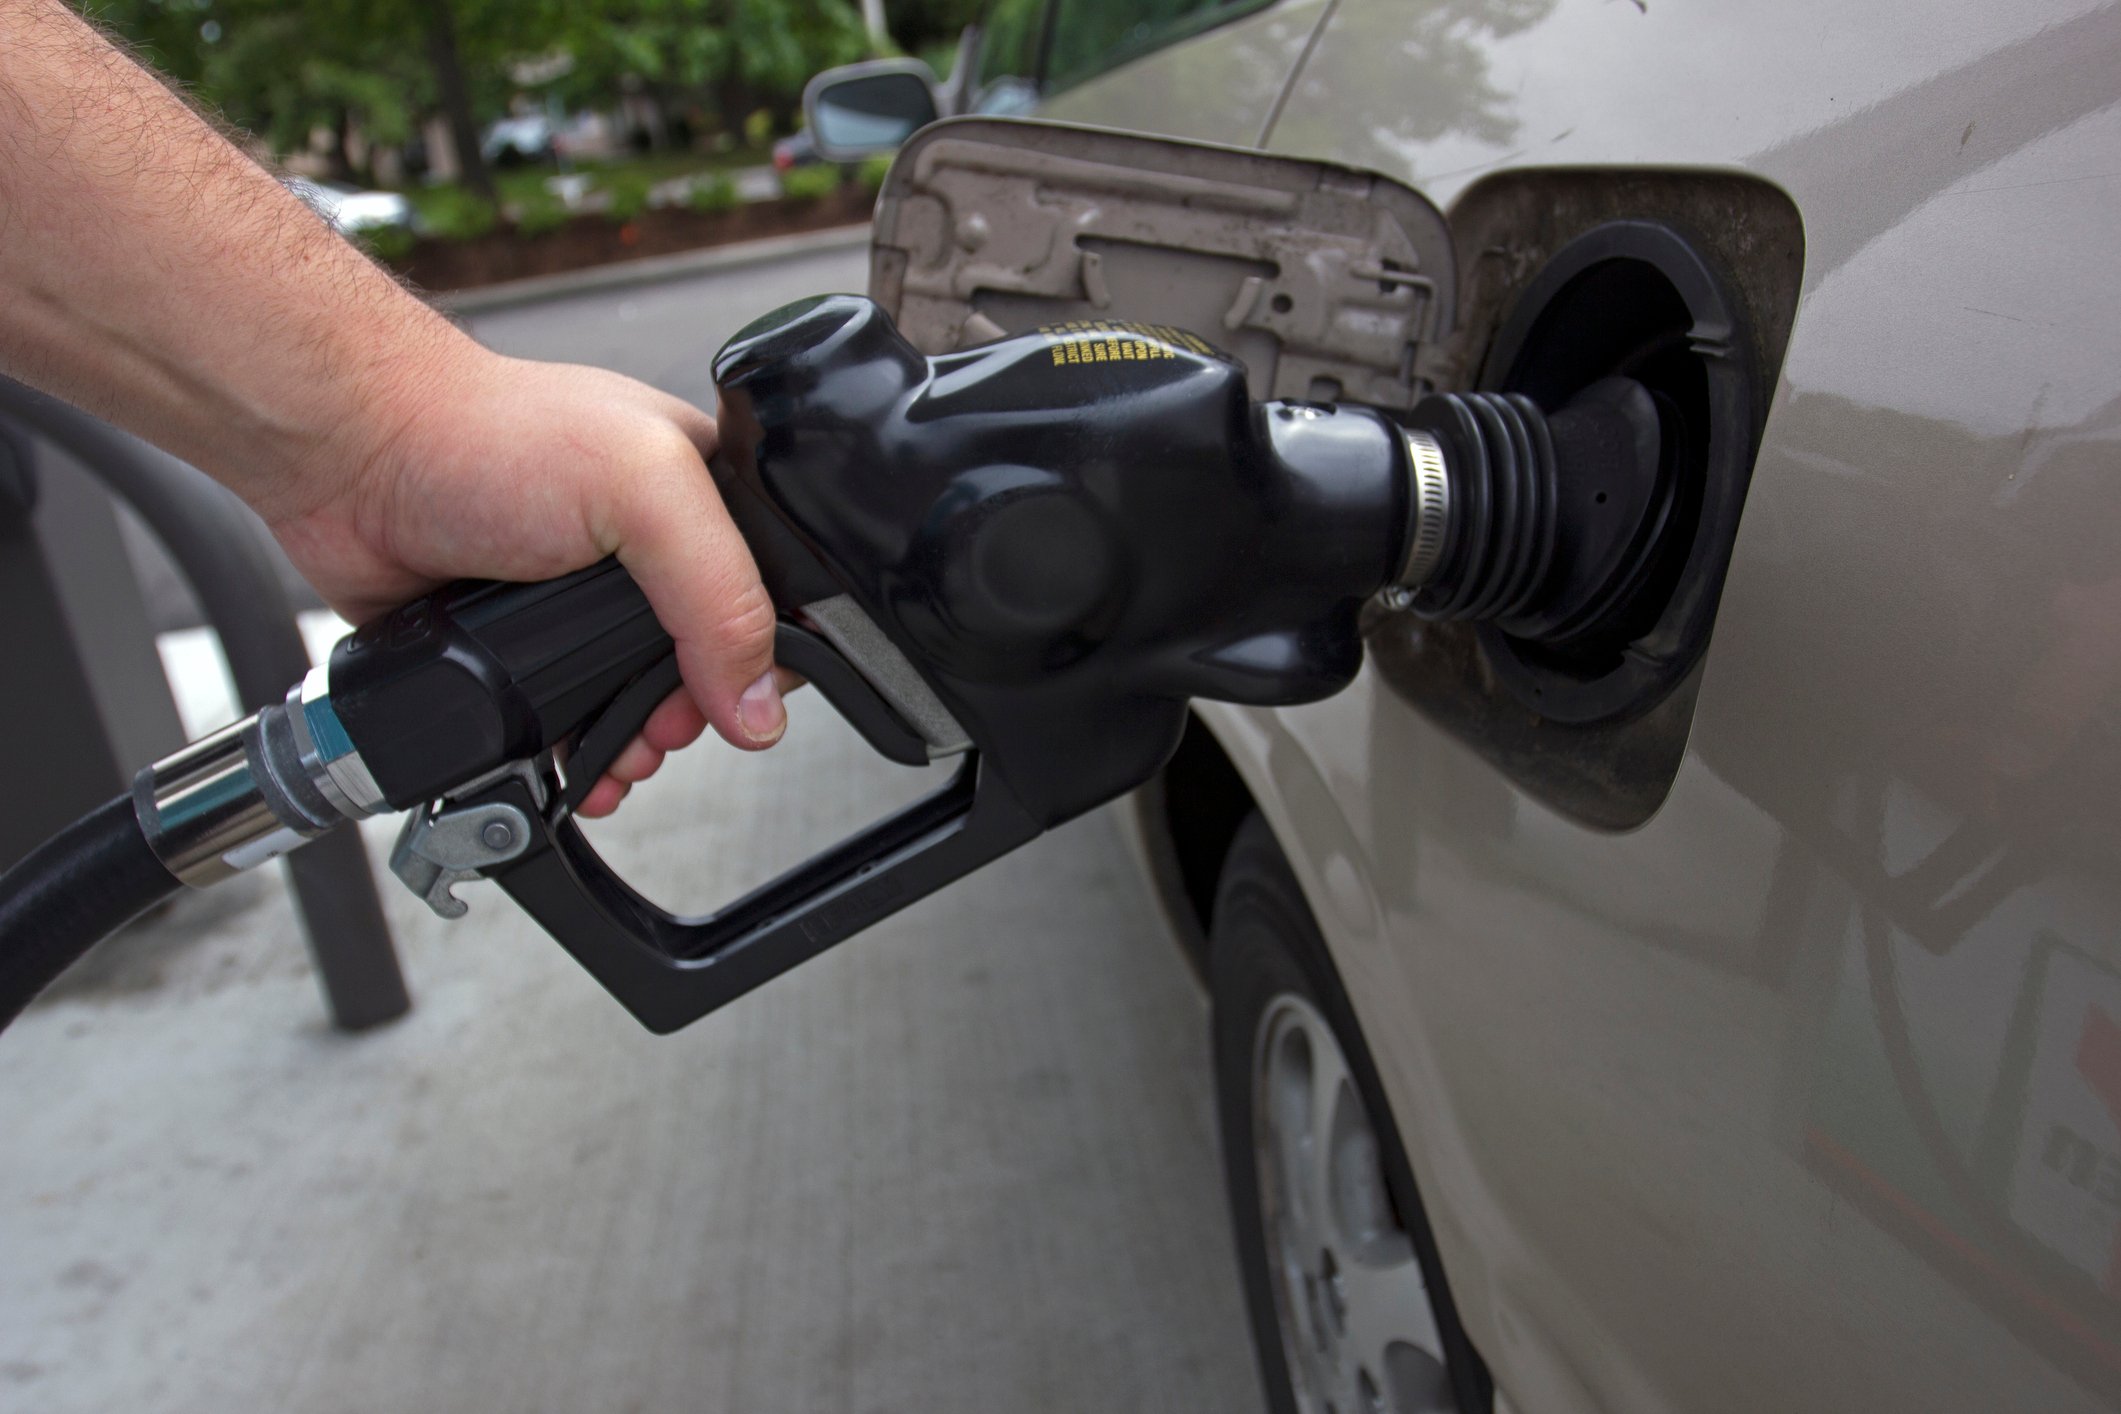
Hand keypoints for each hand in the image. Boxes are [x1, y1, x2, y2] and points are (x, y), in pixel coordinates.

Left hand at [264, 342, 787, 816]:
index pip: (772, 597)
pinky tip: (573, 766)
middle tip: (663, 729)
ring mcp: (579, 602)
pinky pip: (565, 720)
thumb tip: (758, 704)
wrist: (352, 457)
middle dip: (689, 716)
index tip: (732, 700)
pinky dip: (573, 755)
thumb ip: (719, 593)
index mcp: (699, 496)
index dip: (761, 661)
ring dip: (634, 746)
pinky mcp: (520, 646)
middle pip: (705, 664)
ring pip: (636, 702)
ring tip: (618, 757)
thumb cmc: (483, 434)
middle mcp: (645, 552)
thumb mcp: (645, 490)